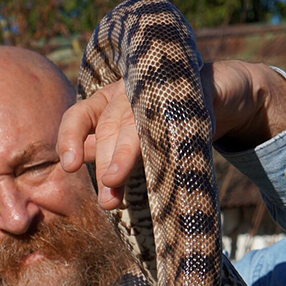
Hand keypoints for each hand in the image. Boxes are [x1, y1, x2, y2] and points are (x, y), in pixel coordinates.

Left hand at [56, 60, 285, 208]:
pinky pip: (177, 110)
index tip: (68, 166)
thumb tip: (85, 168)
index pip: (80, 115)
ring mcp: (161, 86)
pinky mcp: (193, 88)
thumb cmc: (164, 124)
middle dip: (105, 163)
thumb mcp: (132, 139)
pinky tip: (163, 155)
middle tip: (106, 199)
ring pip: (137, 120)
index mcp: (109, 100)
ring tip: (114, 180)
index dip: (70, 137)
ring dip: (124, 153)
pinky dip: (167, 134)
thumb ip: (107, 152)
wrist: (217, 95)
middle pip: (110, 124)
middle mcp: (130, 89)